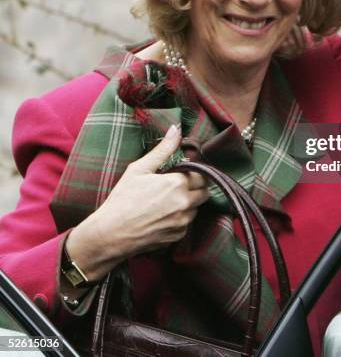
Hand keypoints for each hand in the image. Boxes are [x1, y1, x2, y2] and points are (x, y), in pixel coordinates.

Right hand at [65, 125, 208, 280]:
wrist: (110, 234)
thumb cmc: (122, 199)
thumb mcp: (139, 169)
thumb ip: (163, 149)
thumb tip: (176, 128)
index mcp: (178, 183)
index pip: (203, 174)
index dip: (195, 172)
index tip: (184, 173)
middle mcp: (185, 203)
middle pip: (204, 192)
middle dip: (196, 187)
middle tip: (179, 186)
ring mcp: (182, 222)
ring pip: (196, 208)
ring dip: (189, 203)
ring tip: (168, 201)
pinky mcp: (178, 236)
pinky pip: (187, 224)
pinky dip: (180, 219)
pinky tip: (163, 215)